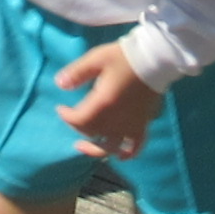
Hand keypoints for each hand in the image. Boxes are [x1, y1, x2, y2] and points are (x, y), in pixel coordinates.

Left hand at [54, 42, 164, 159]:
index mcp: (103, 103)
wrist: (155, 58)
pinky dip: (128, 154)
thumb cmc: (124, 57)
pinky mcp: (143, 125)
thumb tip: (60, 84)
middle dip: (78, 127)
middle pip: (92, 132)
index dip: (66, 116)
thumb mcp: (96, 59)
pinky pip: (136, 146)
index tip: (61, 109)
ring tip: (85, 146)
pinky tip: (120, 156)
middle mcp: (116, 120)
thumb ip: (77, 73)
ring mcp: (131, 125)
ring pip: (111, 146)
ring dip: (96, 149)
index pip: (79, 120)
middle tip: (73, 117)